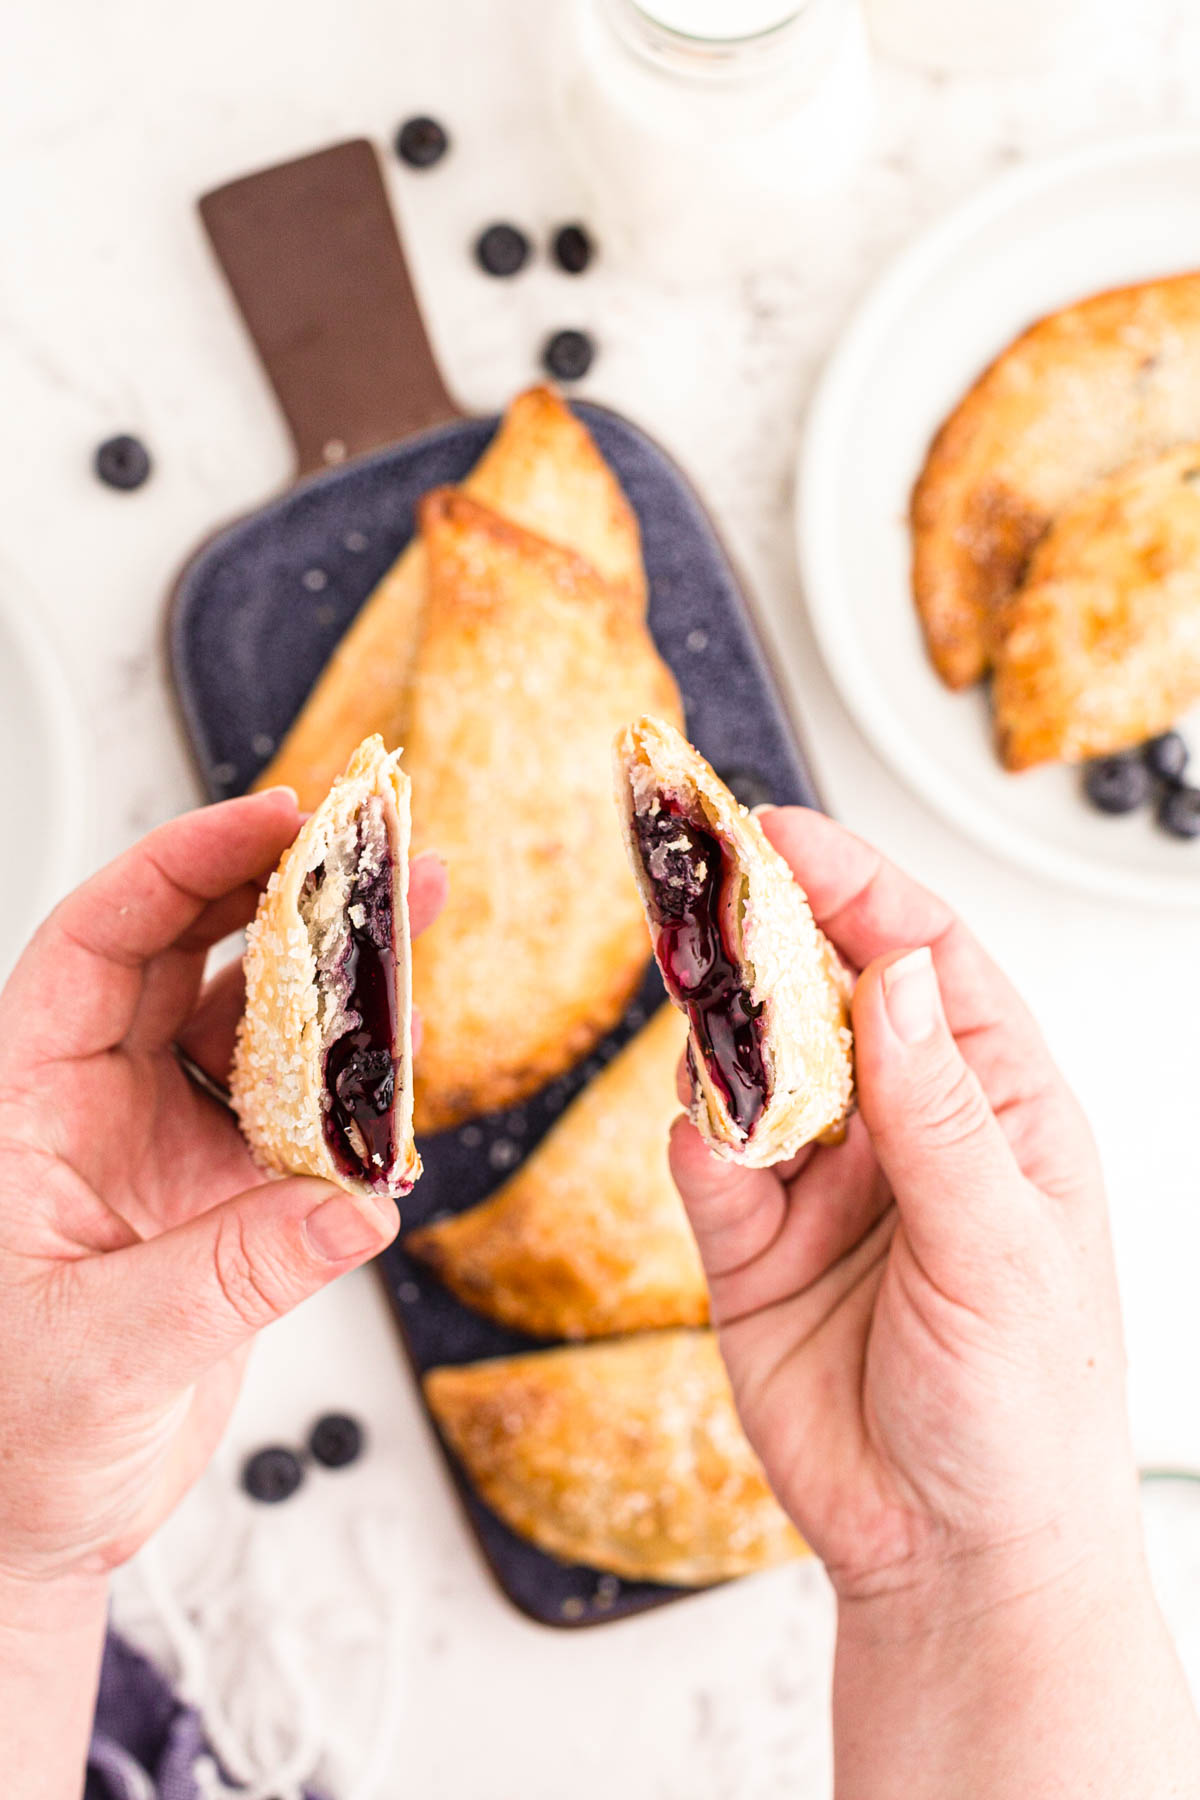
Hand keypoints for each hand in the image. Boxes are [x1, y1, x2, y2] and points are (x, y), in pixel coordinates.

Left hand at [0, 789, 445, 1590]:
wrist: (33, 1528)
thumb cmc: (12, 1441)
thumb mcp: (107, 1351)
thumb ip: (238, 1271)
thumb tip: (363, 1202)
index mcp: (30, 1106)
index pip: (100, 942)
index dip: (182, 865)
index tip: (274, 818)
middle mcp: (100, 1108)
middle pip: (193, 959)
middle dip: (283, 892)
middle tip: (372, 843)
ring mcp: (170, 1150)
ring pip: (261, 1028)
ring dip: (338, 979)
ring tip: (417, 917)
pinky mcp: (228, 1201)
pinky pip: (306, 1121)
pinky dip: (362, 1099)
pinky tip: (410, 1078)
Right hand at [670, 808, 1199, 1797]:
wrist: (951, 1559)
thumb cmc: (1025, 1410)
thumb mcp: (1001, 1249)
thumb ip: (936, 1113)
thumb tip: (892, 972)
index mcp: (994, 1106)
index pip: (921, 957)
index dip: (854, 884)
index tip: (779, 831)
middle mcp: (905, 1127)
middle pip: (820, 993)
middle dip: (761, 933)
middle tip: (695, 879)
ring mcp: (825, 1181)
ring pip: (753, 1067)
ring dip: (718, 1029)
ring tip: (688, 988)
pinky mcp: (753, 1246)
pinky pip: (709, 1164)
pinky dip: (698, 1139)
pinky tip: (706, 1137)